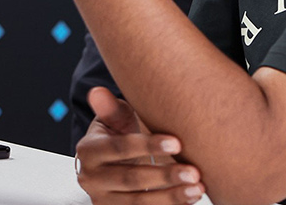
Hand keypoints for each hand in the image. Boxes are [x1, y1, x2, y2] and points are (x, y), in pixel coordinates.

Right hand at [75, 88, 204, 204]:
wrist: (111, 160)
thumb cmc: (118, 133)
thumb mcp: (114, 118)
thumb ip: (110, 108)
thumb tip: (97, 92)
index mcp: (89, 151)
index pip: (119, 148)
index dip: (148, 146)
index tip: (177, 142)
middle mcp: (91, 179)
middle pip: (131, 179)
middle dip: (164, 176)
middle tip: (193, 171)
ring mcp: (103, 200)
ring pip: (138, 203)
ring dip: (171, 197)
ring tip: (197, 188)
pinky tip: (189, 198)